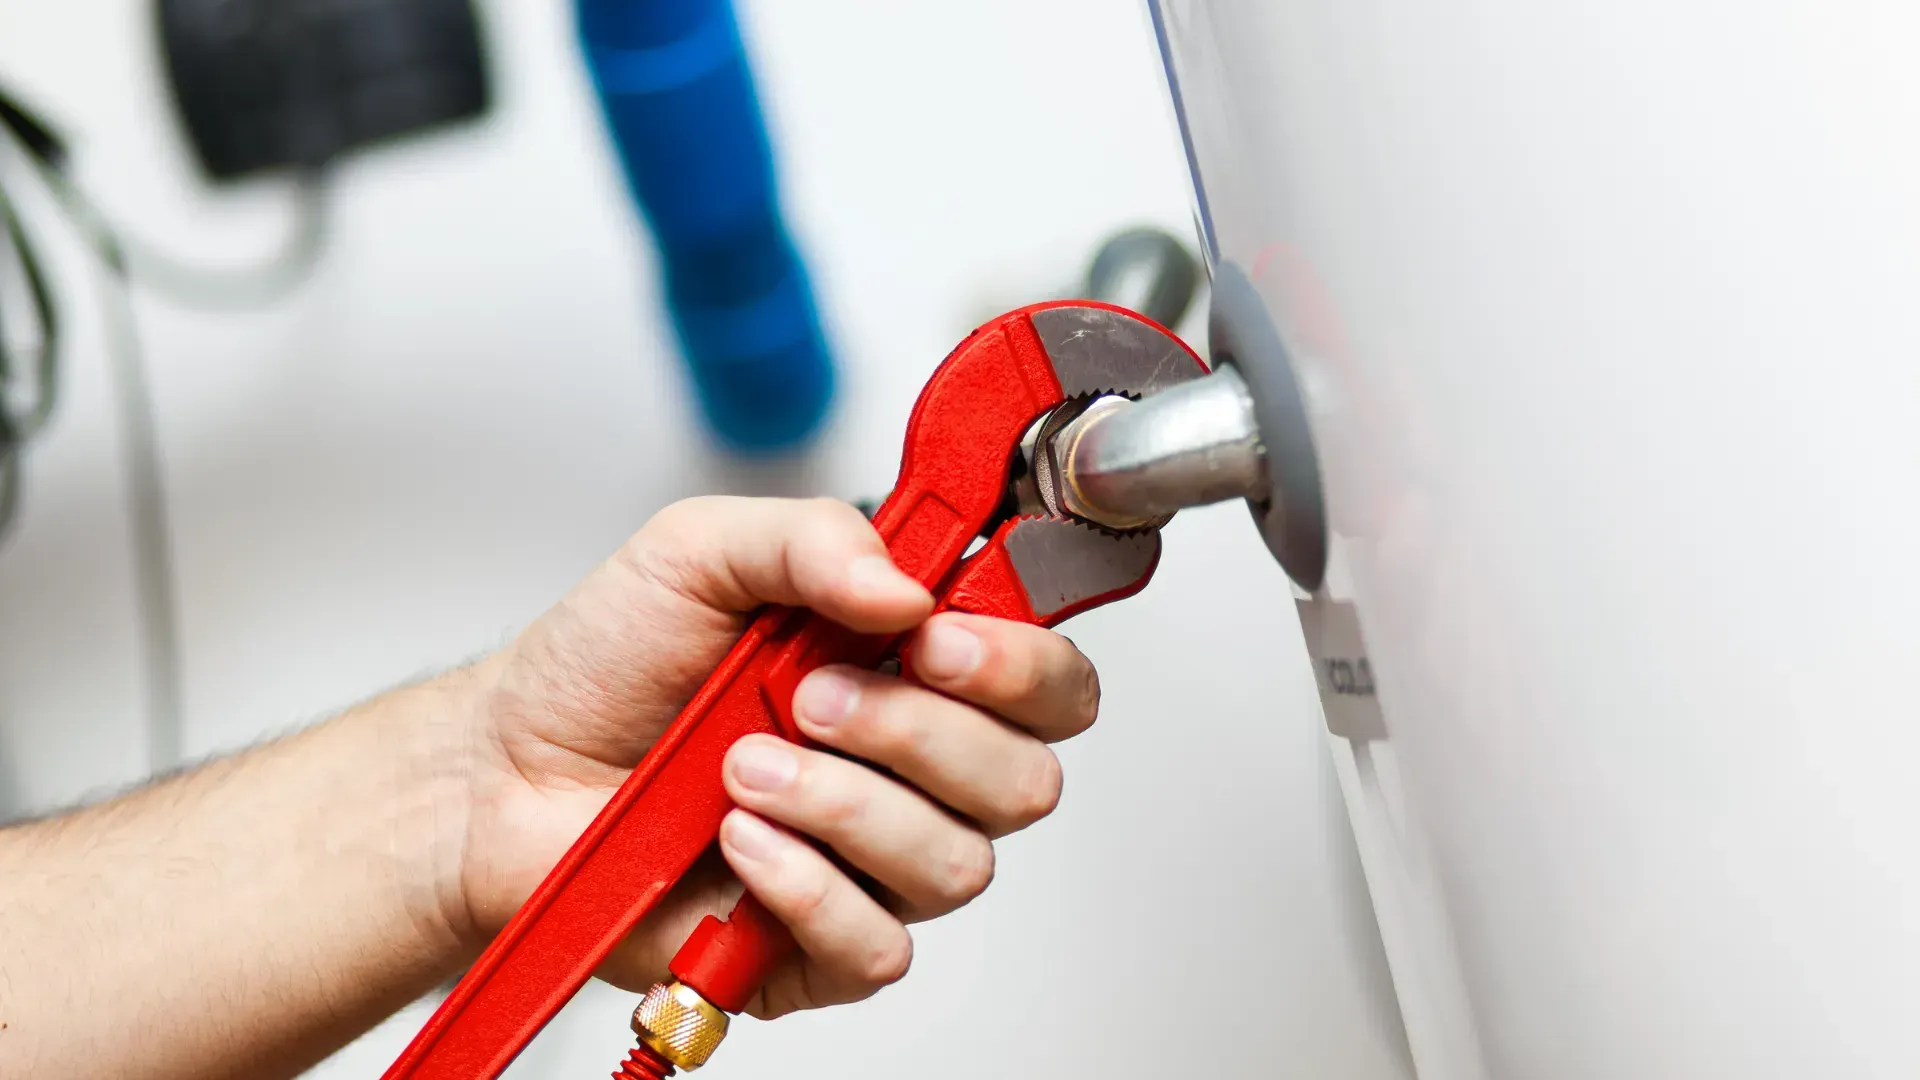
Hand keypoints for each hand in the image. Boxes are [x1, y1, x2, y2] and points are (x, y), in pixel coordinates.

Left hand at [449, 497, 1099, 1017]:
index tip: (937, 639)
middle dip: (919, 733)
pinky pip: (879, 946)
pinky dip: (808, 889)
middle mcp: (912, 767)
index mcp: (914, 666)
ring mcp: (872, 862)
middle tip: (811, 697)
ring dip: (846, 807)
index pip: (1048, 682)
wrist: (507, 769)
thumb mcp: (699, 550)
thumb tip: (910, 588)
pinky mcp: (819, 946)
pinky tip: (740, 847)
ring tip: (744, 769)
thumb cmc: (608, 664)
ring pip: (957, 863)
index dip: (1022, 667)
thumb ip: (813, 539)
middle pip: (1024, 779)